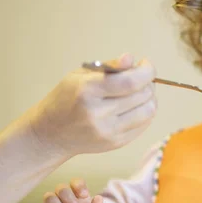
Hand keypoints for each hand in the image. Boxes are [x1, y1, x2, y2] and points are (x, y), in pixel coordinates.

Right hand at [28, 53, 156, 157]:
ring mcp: (108, 131)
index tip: (146, 63)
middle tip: (142, 77)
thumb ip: (109, 66)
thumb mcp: (80, 75)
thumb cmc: (66, 99)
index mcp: (87, 91)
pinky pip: (144, 125)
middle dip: (149, 82)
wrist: (51, 133)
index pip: (130, 82)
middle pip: (142, 95)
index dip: (146, 71)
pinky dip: (145, 112)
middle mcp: (98, 113)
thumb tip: (131, 59)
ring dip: (150, 98)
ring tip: (141, 91)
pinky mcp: (115, 143)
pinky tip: (135, 106)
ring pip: (148, 111)